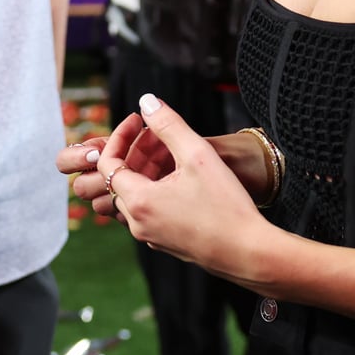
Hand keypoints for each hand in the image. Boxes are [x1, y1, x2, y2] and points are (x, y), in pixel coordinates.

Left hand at [57, 114, 271, 220]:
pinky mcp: (166, 241)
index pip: (107, 163)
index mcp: (139, 202)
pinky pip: (149, 210)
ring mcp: (151, 235)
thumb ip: (169, 124)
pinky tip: (182, 177)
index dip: (120, 136)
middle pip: (120, 179)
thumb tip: (147, 101)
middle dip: (136, 151)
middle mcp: (138, 223)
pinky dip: (156, 188)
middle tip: (159, 133)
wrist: (248, 252)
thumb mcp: (197, 154)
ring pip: (136, 195)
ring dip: (147, 169)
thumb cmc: (226, 206)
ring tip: (173, 151)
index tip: (139, 120)